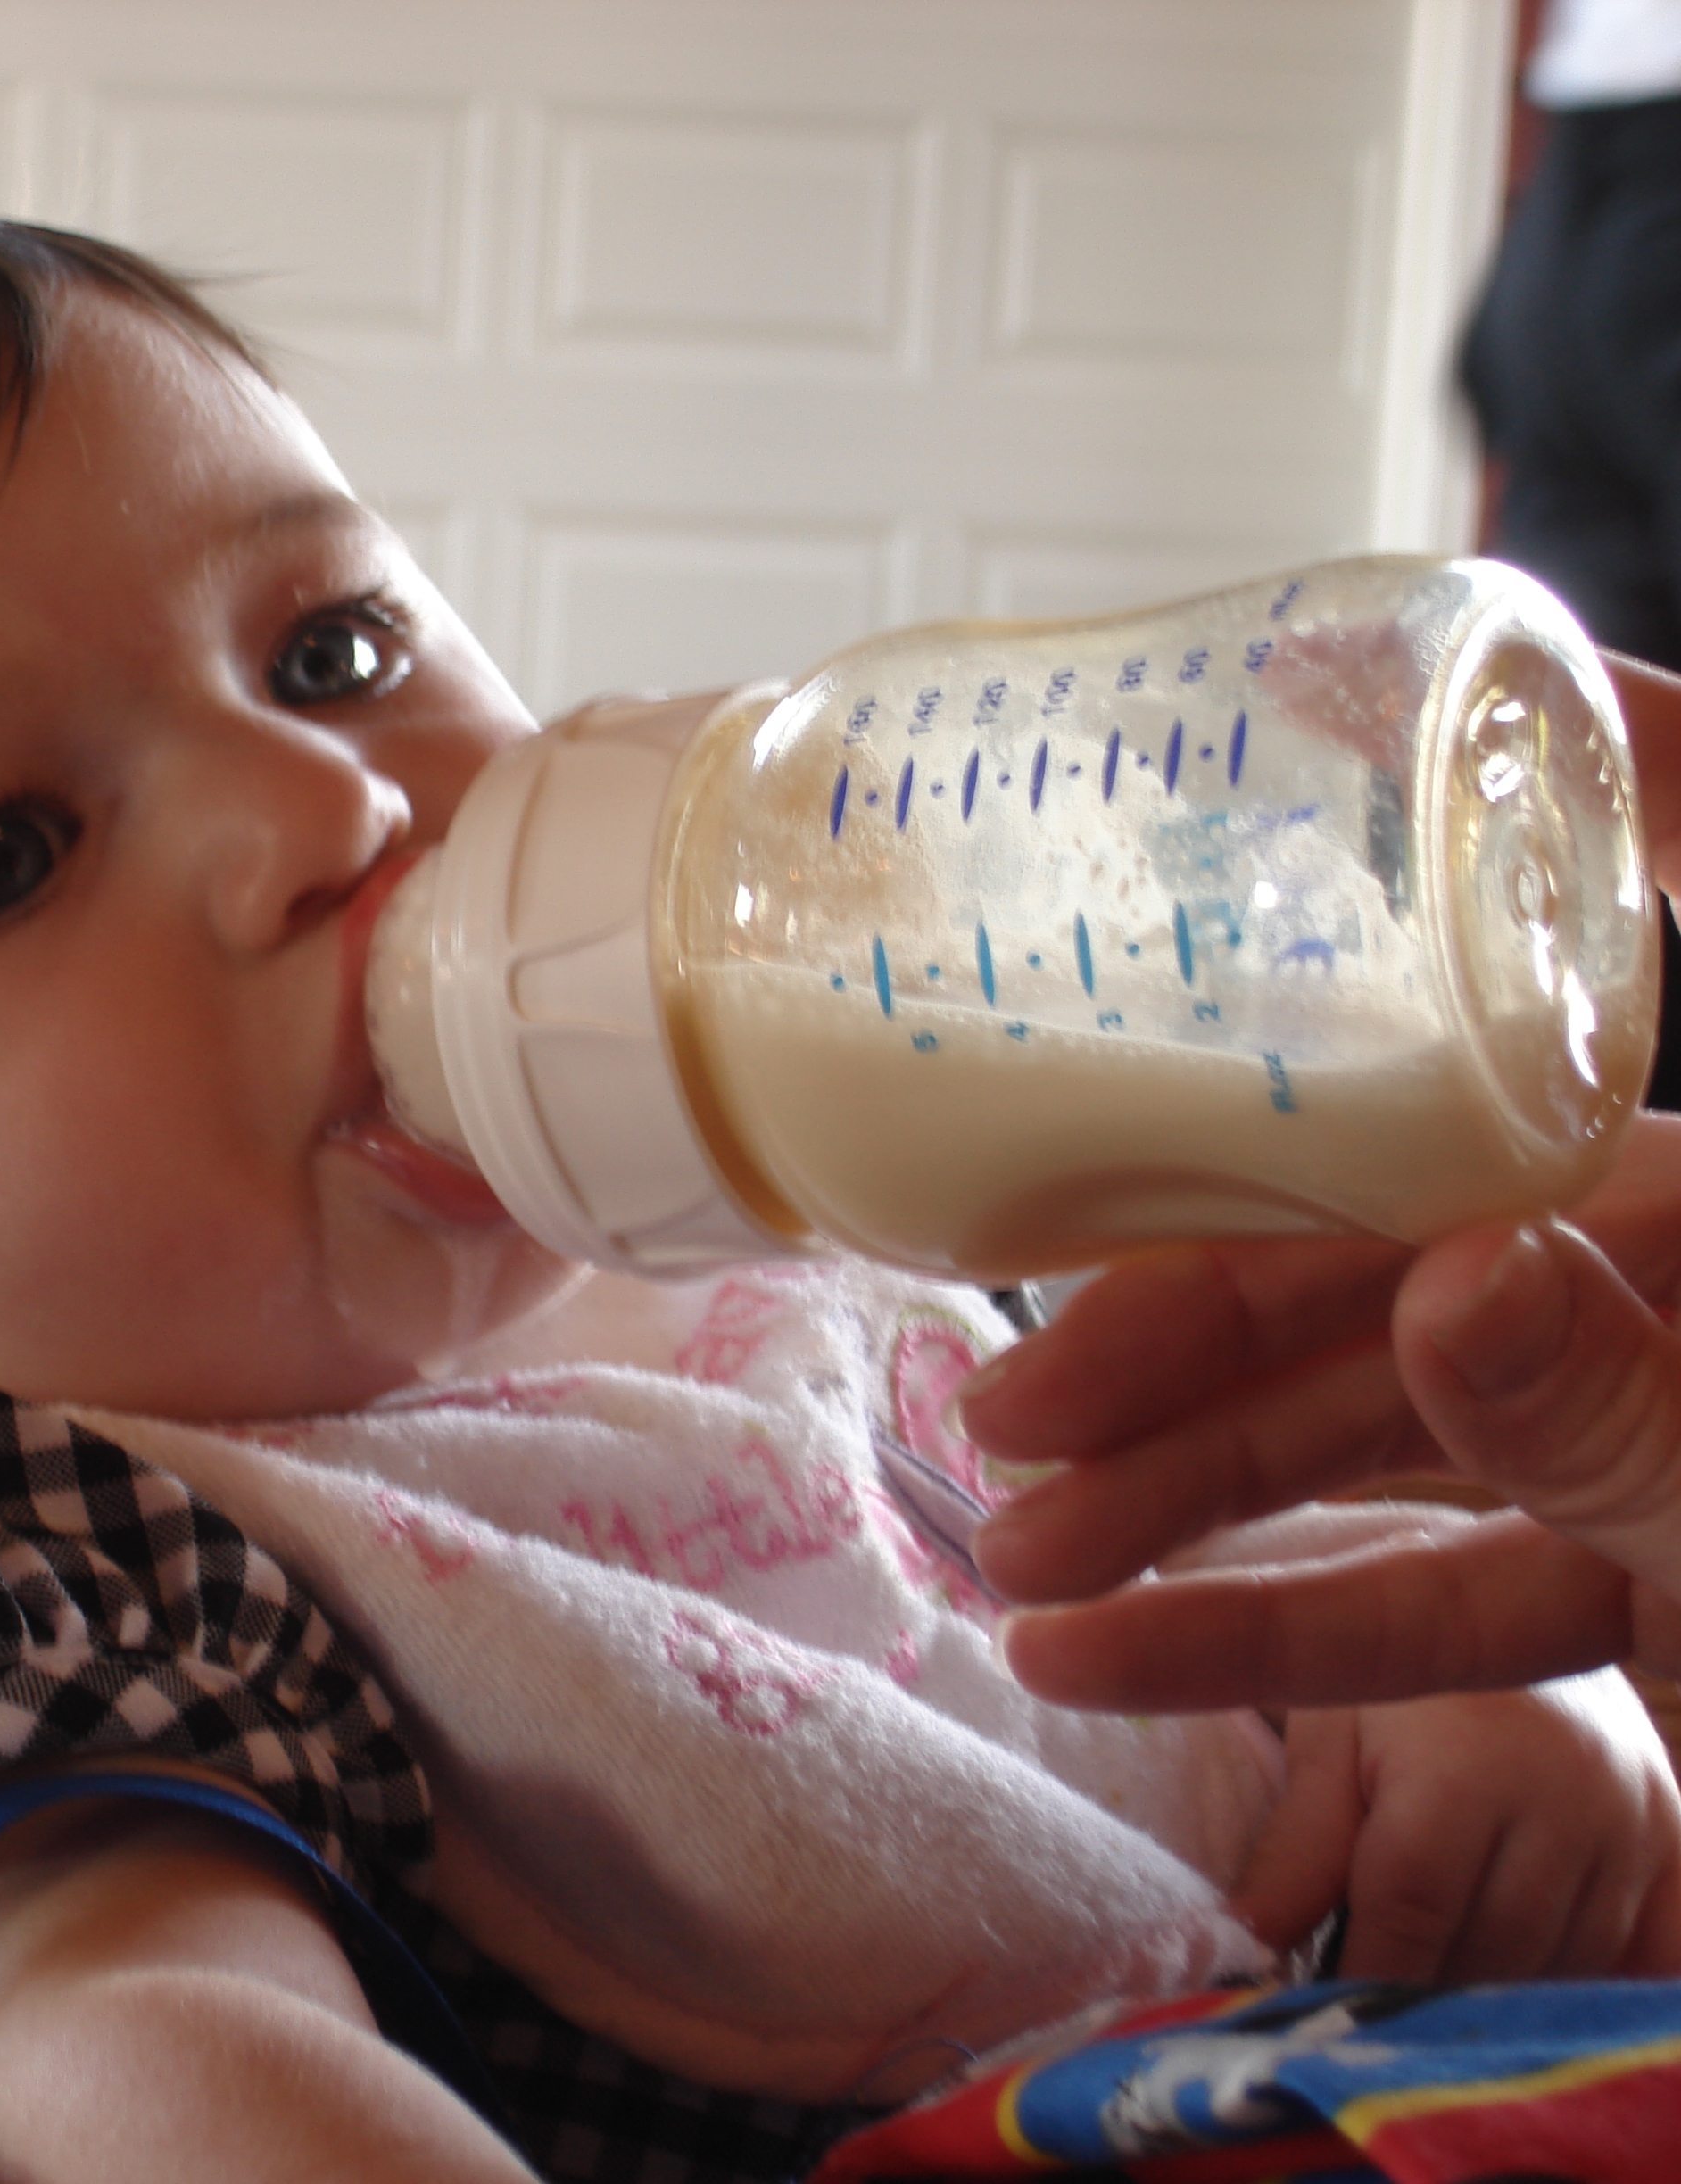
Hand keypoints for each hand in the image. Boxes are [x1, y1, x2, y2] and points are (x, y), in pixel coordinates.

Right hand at [962, 650, 1680, 1710]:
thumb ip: (1643, 1416)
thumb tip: (1450, 1276)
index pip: (1617, 1003)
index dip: (1579, 800)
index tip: (1323, 750)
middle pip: (1418, 1269)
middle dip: (1195, 1349)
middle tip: (1009, 1409)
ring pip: (1406, 1442)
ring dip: (1197, 1515)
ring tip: (1008, 1558)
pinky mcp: (1666, 1592)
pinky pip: (1457, 1600)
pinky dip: (1290, 1637)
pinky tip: (1117, 1657)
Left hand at [1229, 1683, 1680, 1981]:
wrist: (1503, 1609)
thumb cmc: (1393, 1685)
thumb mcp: (1327, 1745)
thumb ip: (1295, 1853)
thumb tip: (1234, 1949)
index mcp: (1466, 1769)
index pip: (1413, 1914)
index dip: (1365, 1976)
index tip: (1320, 2018)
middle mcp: (1569, 1800)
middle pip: (1493, 1953)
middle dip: (1425, 1990)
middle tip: (1370, 2004)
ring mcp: (1638, 1827)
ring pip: (1567, 1967)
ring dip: (1497, 1990)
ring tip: (1436, 1980)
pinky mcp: (1680, 1844)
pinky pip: (1654, 1955)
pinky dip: (1593, 1983)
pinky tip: (1540, 1992)